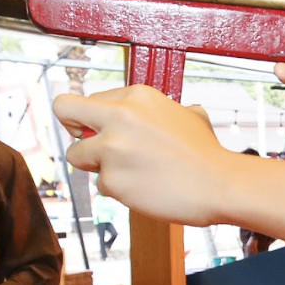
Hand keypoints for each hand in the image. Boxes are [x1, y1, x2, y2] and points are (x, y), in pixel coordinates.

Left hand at [54, 86, 237, 225]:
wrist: (220, 185)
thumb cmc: (207, 154)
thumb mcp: (189, 114)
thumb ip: (165, 109)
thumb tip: (165, 111)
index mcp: (136, 96)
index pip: (92, 99)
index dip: (96, 117)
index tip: (103, 129)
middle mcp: (119, 117)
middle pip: (64, 109)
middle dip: (70, 126)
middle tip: (84, 140)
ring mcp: (112, 149)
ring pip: (76, 154)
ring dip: (94, 165)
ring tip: (126, 171)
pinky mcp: (112, 180)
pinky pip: (100, 185)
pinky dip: (118, 189)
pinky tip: (142, 187)